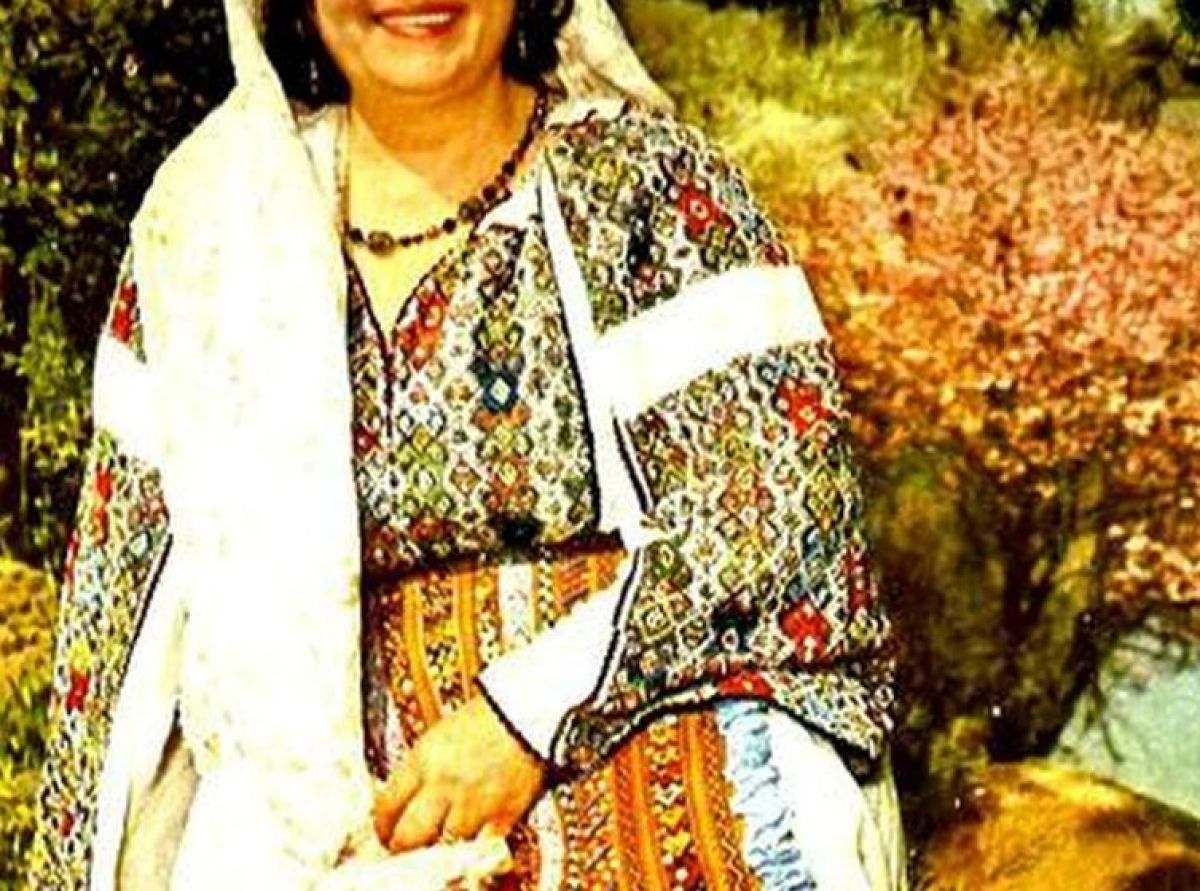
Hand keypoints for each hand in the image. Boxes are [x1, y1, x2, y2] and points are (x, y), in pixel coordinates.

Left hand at [373, 695, 545, 852]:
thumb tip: (407, 797)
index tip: (386, 829)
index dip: (383, 825)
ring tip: (445, 833)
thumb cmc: (488, 716)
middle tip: (408, 843)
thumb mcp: (441, 735)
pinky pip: (480, 844)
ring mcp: (473, 804)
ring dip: (442, 842)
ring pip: (443, 846)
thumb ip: (421, 768)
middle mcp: (443, 785)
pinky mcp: (503, 815)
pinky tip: (475, 832)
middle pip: (408, 838)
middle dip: (405, 844)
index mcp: (423, 760)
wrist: (529, 711)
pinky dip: (475, 842)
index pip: (386, 808)